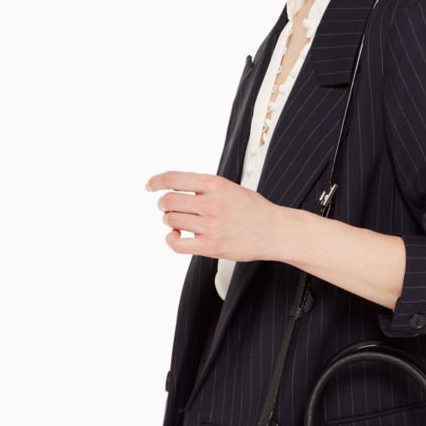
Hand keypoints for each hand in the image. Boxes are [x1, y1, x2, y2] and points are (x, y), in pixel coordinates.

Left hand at [145, 170, 279, 261]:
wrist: (275, 231)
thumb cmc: (254, 210)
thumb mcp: (230, 187)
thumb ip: (204, 187)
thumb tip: (174, 189)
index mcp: (215, 184)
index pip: (173, 179)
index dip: (156, 181)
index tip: (150, 186)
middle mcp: (211, 204)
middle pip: (169, 201)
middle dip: (164, 204)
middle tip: (168, 207)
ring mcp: (211, 226)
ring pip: (171, 220)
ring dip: (169, 220)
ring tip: (178, 222)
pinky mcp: (211, 246)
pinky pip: (177, 243)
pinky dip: (171, 239)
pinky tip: (176, 236)